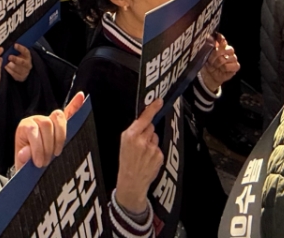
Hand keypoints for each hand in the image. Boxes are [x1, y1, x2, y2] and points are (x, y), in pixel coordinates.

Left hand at [5, 44, 32, 82]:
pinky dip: (9, 71)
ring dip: (11, 66)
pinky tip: (5, 67)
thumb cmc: (19, 58)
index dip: (20, 48)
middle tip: (9, 56)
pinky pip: (14, 75)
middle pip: (22, 62)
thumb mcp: (19, 53)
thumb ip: (14, 50)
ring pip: (18, 69)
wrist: (24, 69)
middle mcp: (28, 64)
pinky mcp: (21, 78)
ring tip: (5, 63)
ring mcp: (25, 72)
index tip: (15, 45)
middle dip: (15, 59)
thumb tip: (5, 45)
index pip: (25, 51)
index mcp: (28, 56)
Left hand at [14, 92, 84, 170]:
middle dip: (48, 145)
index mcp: (25, 127)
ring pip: (58, 117)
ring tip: (57, 153)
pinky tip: (81, 96)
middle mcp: (37, 119)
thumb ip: (23, 159)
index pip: (32, 129)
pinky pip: (69, 112)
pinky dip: (75, 105)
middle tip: (47, 162)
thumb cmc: (28, 164)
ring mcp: (50, 120)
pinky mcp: (61, 124)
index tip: (39, 163)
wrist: (34, 167)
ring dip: (60, 136)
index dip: (37, 146)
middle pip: (46, 123)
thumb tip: (25, 153)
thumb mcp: (21, 164)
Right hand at [115, 98, 164, 214]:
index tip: (159, 101)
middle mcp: (142, 140)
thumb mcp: (123, 143)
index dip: (152, 108)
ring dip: (151, 142)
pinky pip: (158, 148)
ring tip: (143, 153)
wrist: (131, 182)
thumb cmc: (126, 162)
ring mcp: (152, 148)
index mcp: (130, 135)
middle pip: (150, 127)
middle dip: (147, 132)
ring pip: (155, 137)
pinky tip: (148, 159)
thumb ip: (133, 131)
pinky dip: (155, 152)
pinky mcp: (159, 156)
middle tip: (140, 143)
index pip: (144, 118)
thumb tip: (144, 122)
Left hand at [200, 34, 240, 92]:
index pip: (222, 39)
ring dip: (218, 63)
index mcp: (222, 44)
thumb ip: (209, 45)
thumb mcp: (205, 54)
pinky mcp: (236, 66)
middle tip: (210, 60)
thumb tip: (209, 37)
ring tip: (215, 66)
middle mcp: (229, 50)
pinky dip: (223, 69)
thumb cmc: (208, 63)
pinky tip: (222, 70)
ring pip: (225, 58)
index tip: (215, 41)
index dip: (219, 39)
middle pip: (224, 49)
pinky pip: (229, 66)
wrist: (209, 75)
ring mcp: (234, 58)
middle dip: (215, 55)